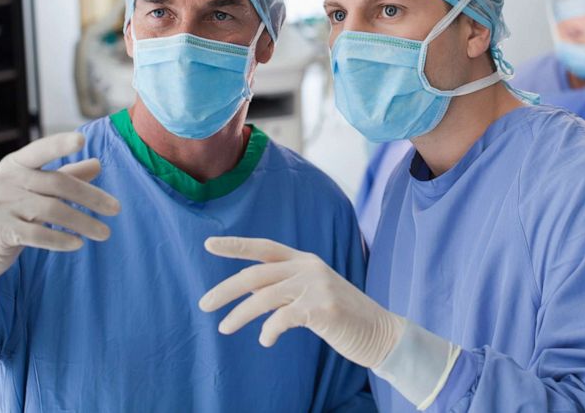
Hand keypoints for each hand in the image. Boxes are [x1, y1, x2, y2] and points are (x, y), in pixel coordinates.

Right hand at [0, 133, 120, 279]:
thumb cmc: (15, 207)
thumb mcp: (38, 188)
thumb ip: (66, 175)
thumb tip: (96, 164)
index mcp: (17, 163)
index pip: (41, 149)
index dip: (60, 144)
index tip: (81, 140)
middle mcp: (8, 180)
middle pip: (57, 183)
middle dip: (91, 197)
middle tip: (116, 209)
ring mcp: (2, 206)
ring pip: (51, 210)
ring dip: (83, 222)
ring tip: (104, 233)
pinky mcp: (2, 231)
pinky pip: (37, 235)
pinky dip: (60, 239)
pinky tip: (78, 243)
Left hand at [199, 237, 404, 367]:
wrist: (380, 333)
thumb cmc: (342, 318)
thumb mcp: (310, 296)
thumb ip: (283, 289)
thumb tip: (248, 293)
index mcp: (305, 260)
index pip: (264, 248)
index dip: (236, 246)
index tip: (208, 244)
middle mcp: (310, 267)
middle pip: (257, 274)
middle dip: (226, 289)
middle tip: (204, 304)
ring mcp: (317, 286)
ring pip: (264, 297)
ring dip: (240, 315)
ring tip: (224, 329)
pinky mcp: (323, 308)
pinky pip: (283, 318)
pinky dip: (269, 331)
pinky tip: (266, 341)